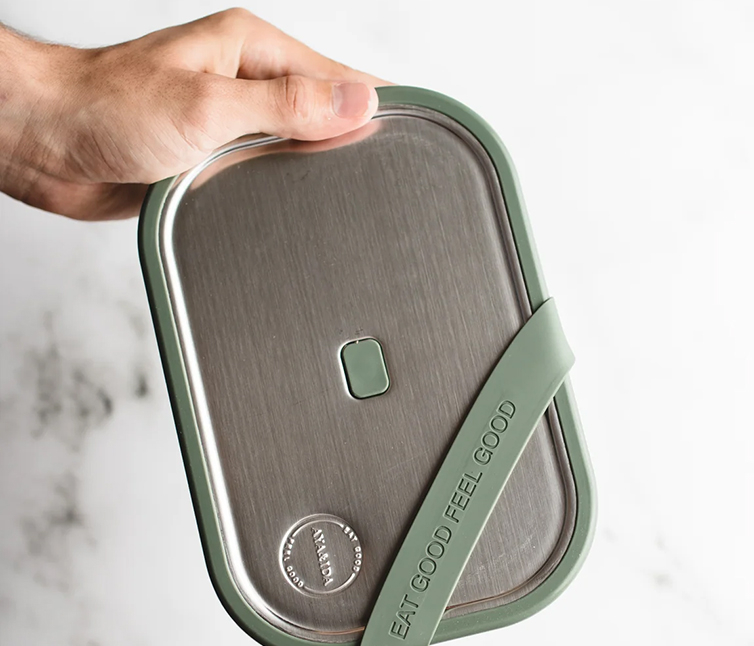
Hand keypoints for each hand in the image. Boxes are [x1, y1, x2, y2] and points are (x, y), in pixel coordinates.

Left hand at [0, 9, 386, 218]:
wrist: (50, 144)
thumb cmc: (106, 109)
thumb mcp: (206, 105)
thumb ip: (284, 106)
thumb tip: (356, 104)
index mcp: (250, 49)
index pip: (338, 76)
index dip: (380, 103)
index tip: (421, 125)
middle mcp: (245, 81)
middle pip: (326, 109)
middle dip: (361, 137)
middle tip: (403, 169)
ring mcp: (233, 120)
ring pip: (300, 142)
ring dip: (326, 164)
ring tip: (368, 189)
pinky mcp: (217, 155)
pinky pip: (271, 168)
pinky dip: (293, 184)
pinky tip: (308, 204)